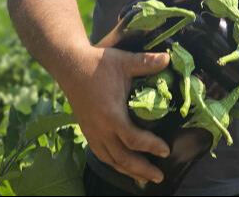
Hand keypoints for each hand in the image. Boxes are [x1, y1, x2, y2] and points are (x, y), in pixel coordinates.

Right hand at [56, 46, 170, 184]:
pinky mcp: (87, 131)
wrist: (70, 65)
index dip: (151, 147)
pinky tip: (123, 167)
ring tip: (144, 179)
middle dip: (142, 169)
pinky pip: (101, 154)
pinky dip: (114, 164)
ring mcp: (92, 132)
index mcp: (111, 115)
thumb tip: (168, 59)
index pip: (133, 139)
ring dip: (128, 171)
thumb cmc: (98, 63)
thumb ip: (146, 62)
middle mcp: (100, 129)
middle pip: (122, 158)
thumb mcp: (124, 61)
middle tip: (160, 176)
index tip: (166, 151)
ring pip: (111, 160)